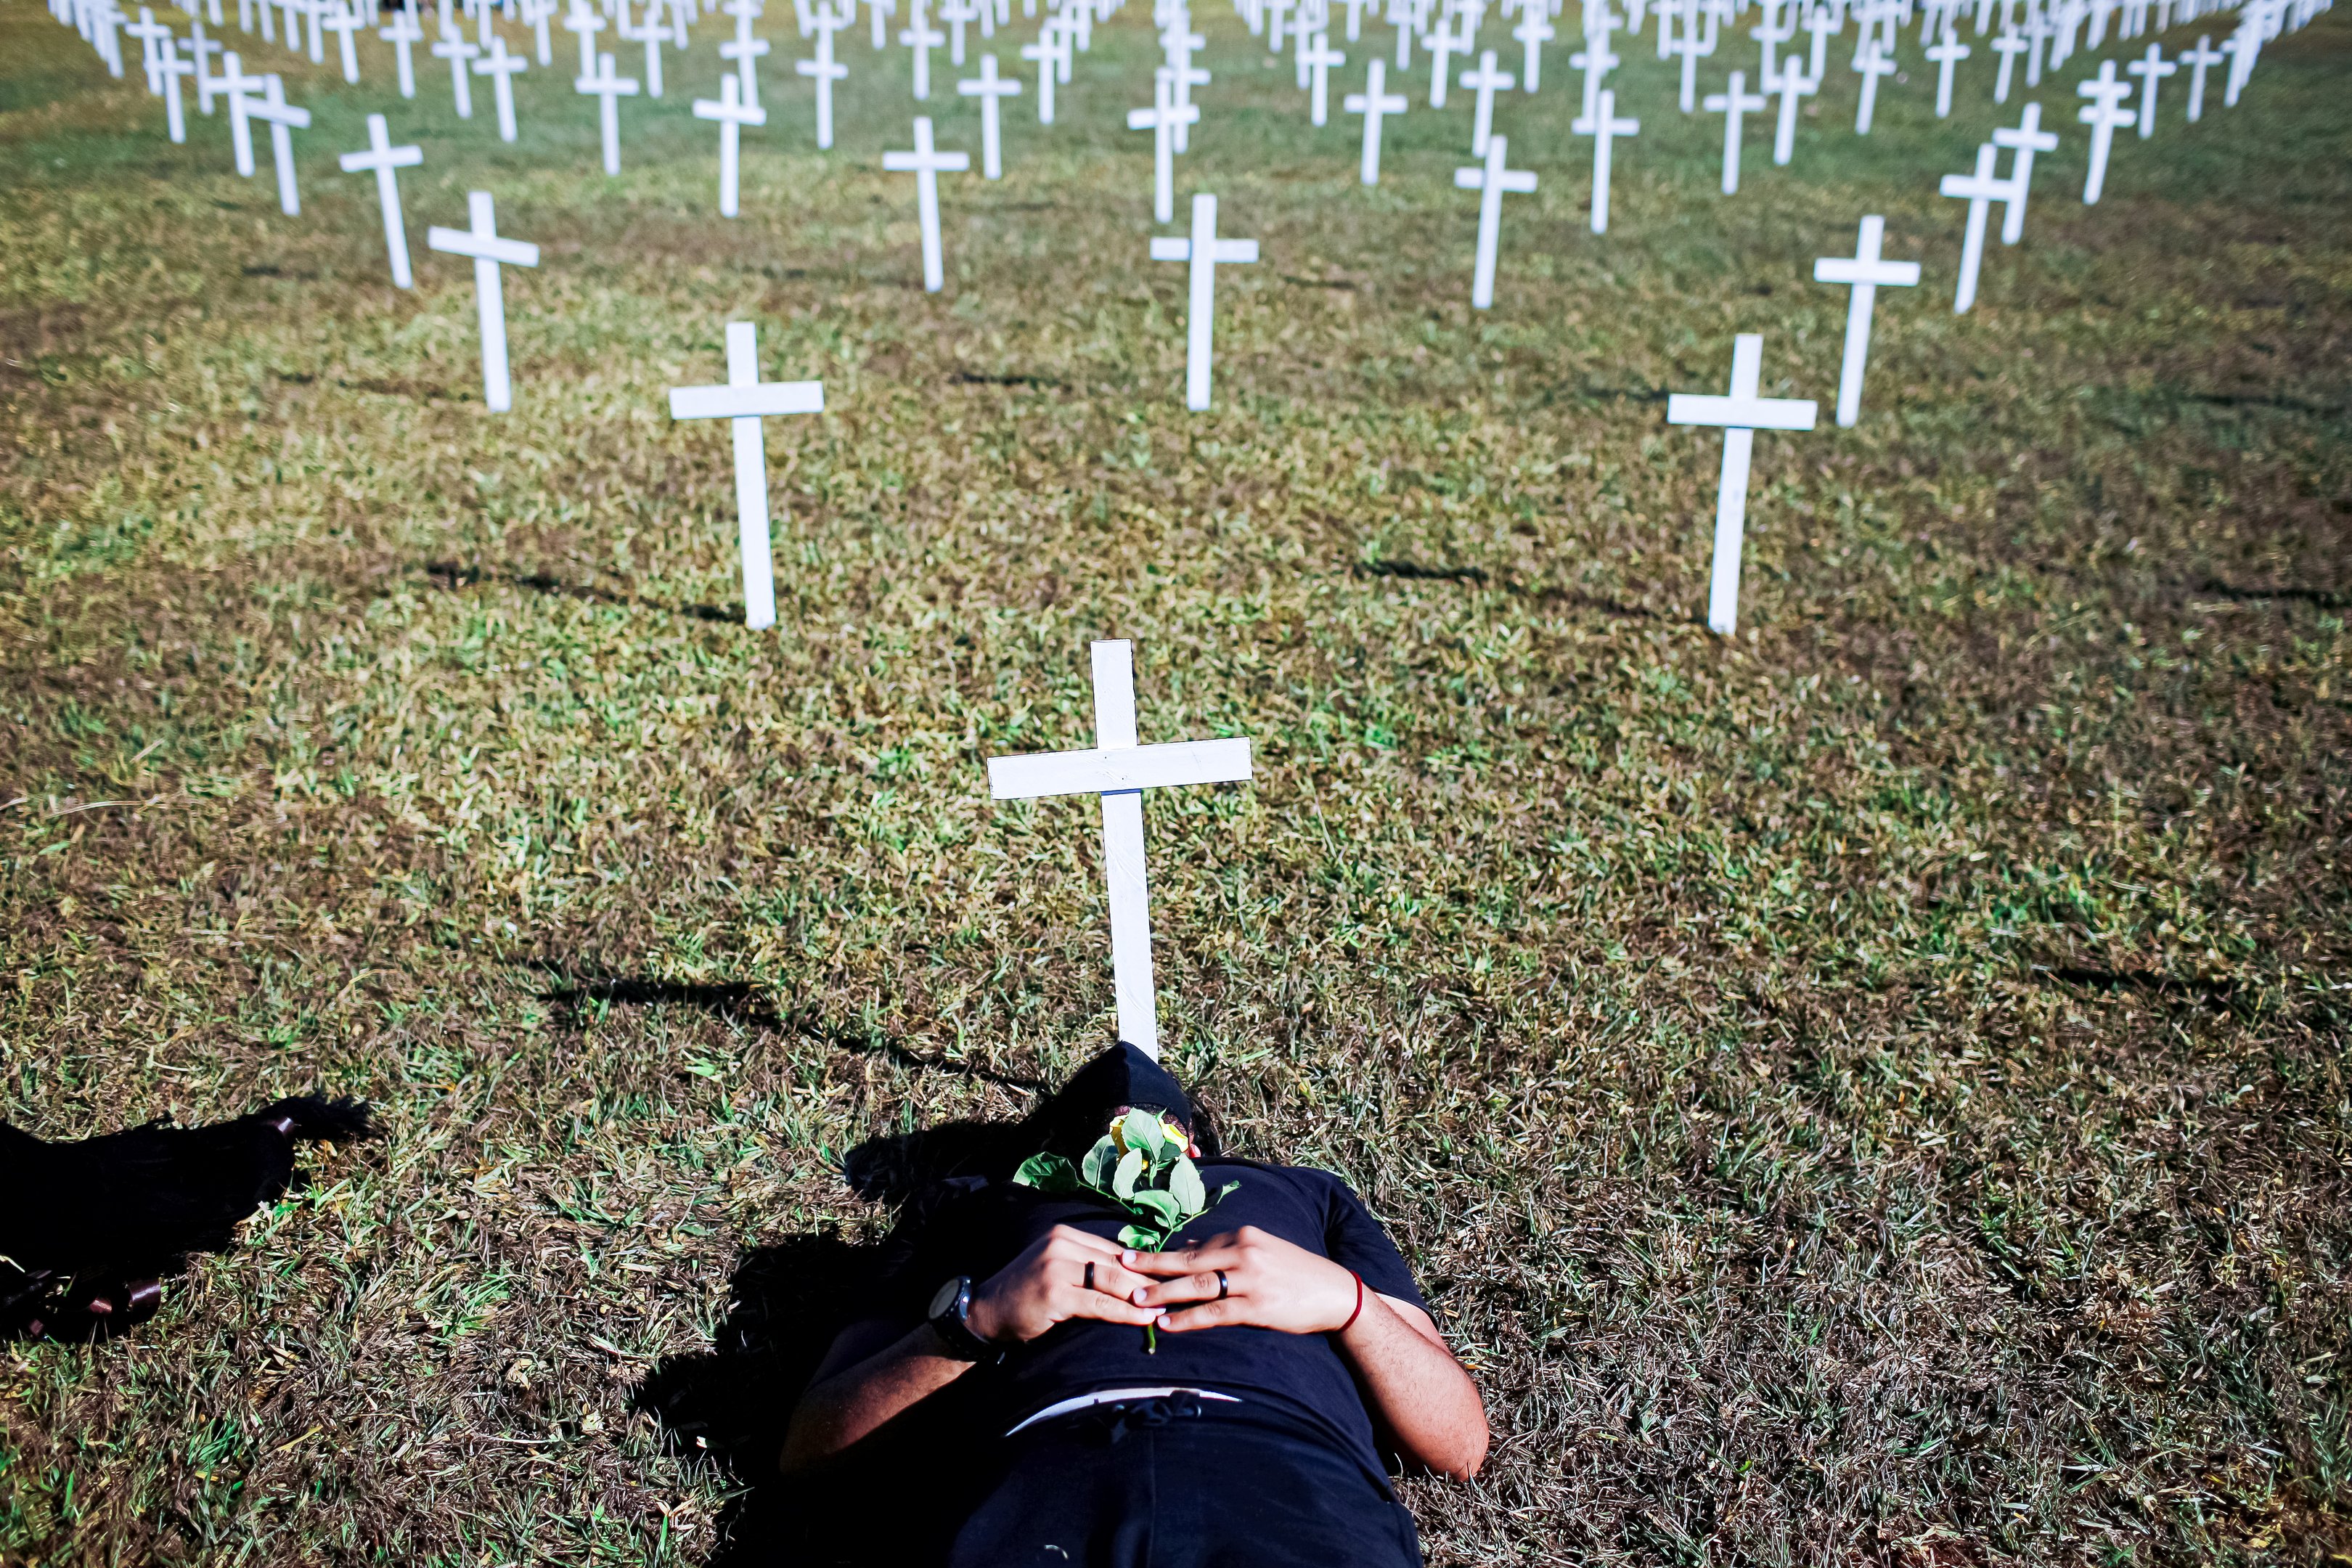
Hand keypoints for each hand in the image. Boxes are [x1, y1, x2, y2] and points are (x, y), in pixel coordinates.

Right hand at [965, 1225, 1165, 1345]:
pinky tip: (1144, 1320)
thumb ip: (1088, 1266)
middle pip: (1117, 1263)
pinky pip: (1100, 1303)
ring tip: (1166, 1308)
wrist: (986, 1312)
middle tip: (1176, 1294)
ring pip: (1112, 1281)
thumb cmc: (1026, 1295)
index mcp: (1066, 1234)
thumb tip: (1133, 1274)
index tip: (1169, 1275)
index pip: (1114, 1249)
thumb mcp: (1058, 1270)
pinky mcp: (1055, 1291)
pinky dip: (1125, 1312)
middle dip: (1148, 1280)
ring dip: (1143, 1296)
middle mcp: (1062, 1243)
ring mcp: (1057, 1266)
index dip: (1143, 1265)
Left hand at [1121, 1227, 1358, 1335]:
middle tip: (1121, 1267)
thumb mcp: (1263, 1251)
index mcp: (1243, 1235)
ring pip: (1197, 1286)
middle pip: (1188, 1261)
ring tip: (1136, 1300)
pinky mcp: (1257, 1306)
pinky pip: (1215, 1313)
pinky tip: (1168, 1324)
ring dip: (1163, 1293)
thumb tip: (1190, 1251)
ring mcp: (1250, 1279)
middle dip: (1152, 1266)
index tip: (1136, 1257)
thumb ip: (1228, 1252)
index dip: (1164, 1256)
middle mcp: (1244, 1252)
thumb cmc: (1297, 1273)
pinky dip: (1188, 1319)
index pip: (1196, 1247)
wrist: (1336, 1294)